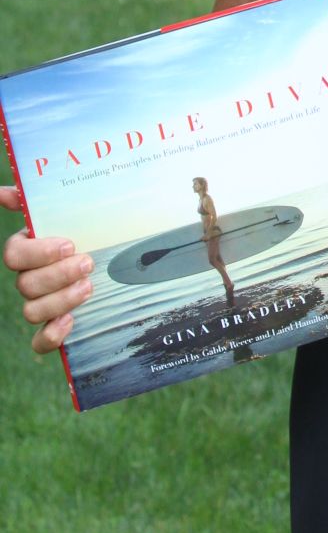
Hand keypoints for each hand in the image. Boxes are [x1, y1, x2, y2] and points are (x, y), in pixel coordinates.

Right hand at [0, 184, 92, 353]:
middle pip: (26, 284)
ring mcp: (40, 304)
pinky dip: (51, 336)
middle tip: (88, 264)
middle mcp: (28, 279)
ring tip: (89, 287)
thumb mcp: (68, 210)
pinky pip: (40, 340)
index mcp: (26, 250)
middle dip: (58, 275)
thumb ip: (34, 200)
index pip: (14, 255)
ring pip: (32, 311)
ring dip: (61, 300)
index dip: (39, 252)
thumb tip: (4, 192)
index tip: (69, 244)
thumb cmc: (85, 229)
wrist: (111, 256)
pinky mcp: (54, 326)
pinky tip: (70, 322)